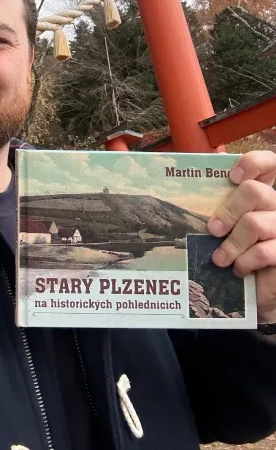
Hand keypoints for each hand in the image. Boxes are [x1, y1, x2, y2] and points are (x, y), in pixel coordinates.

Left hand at [206, 150, 275, 322]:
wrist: (260, 289)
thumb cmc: (240, 253)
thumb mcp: (229, 227)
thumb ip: (221, 207)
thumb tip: (184, 194)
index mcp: (264, 195)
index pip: (271, 163)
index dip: (254, 163)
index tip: (232, 176)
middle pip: (255, 191)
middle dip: (228, 210)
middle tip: (213, 230)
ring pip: (254, 223)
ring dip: (231, 244)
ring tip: (219, 259)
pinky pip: (264, 251)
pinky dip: (245, 261)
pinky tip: (238, 269)